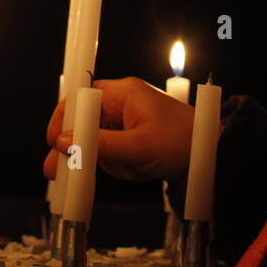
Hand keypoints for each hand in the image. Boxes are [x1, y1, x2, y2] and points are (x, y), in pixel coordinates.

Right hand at [43, 77, 195, 182]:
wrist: (212, 156)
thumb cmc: (183, 142)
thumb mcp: (138, 146)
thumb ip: (99, 145)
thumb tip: (64, 142)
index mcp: (122, 94)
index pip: (80, 99)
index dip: (64, 120)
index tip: (54, 142)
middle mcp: (121, 105)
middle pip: (84, 125)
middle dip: (81, 150)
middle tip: (58, 172)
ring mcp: (127, 124)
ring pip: (97, 145)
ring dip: (110, 162)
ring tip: (135, 167)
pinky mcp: (132, 140)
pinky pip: (112, 155)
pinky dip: (122, 166)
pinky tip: (140, 169)